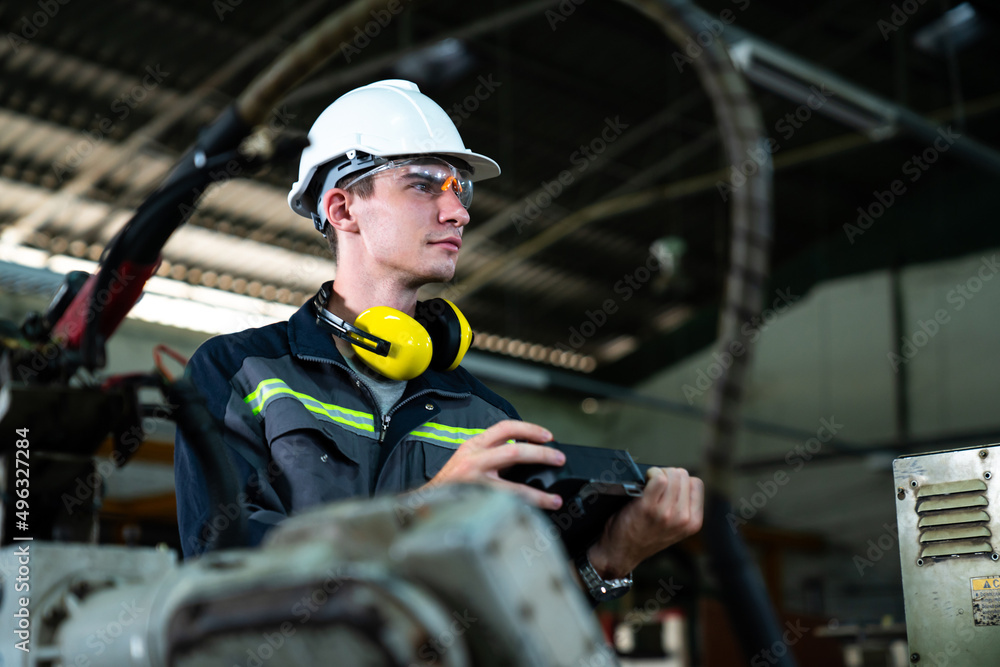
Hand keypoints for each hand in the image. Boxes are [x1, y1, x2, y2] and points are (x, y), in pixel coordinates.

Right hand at [424, 419, 565, 509]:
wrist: (423, 504)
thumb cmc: (449, 484)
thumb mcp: (467, 459)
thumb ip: (492, 455)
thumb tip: (523, 457)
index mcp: (473, 446)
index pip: (505, 428)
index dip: (529, 429)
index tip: (547, 436)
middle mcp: (473, 460)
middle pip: (514, 451)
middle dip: (541, 454)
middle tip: (558, 459)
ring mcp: (474, 483)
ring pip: (513, 485)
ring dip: (538, 493)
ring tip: (553, 499)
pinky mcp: (475, 504)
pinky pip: (505, 507)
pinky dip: (523, 511)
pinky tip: (535, 514)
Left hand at [587, 467, 703, 577]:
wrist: (621, 553)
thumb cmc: (643, 536)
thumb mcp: (674, 528)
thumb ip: (682, 507)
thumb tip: (678, 478)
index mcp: (693, 522)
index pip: (696, 484)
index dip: (680, 481)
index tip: (667, 487)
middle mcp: (683, 518)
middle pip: (683, 475)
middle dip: (669, 475)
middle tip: (655, 484)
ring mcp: (667, 513)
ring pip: (672, 474)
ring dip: (658, 473)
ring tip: (648, 483)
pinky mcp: (648, 507)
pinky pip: (658, 477)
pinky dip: (650, 474)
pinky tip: (643, 482)